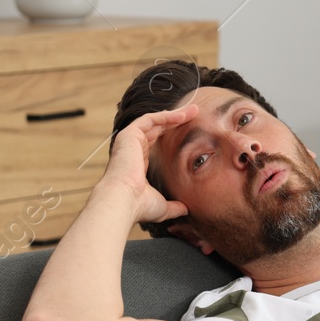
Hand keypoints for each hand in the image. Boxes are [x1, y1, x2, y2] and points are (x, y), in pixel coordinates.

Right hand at [100, 103, 196, 225]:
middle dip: (176, 121)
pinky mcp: (129, 135)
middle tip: (195, 115)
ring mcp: (129, 141)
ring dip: (174, 115)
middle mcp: (132, 151)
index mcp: (137, 164)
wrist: (124, 201)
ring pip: (154, 122)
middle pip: (157, 130)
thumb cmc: (139, 206)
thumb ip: (174, 206)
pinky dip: (165, 115)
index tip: (190, 132)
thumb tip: (186, 210)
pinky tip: (182, 115)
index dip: (172, 136)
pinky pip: (149, 119)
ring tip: (193, 110)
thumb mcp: (162, 206)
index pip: (156, 144)